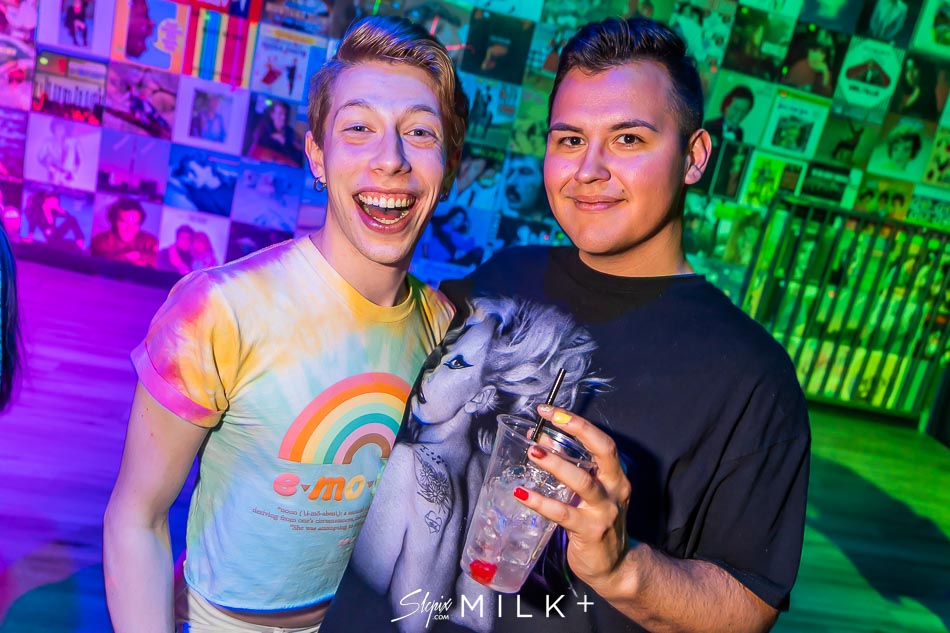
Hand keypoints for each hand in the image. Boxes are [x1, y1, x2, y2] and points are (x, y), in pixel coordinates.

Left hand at [515, 405, 631, 590]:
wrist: (616, 567)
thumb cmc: (597, 523)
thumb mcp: (590, 493)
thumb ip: (571, 468)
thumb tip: (541, 441)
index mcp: (615, 476)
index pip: (601, 440)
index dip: (577, 423)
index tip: (550, 411)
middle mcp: (615, 489)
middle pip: (603, 451)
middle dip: (575, 430)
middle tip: (545, 421)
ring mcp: (605, 511)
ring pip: (582, 482)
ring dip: (556, 464)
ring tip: (532, 452)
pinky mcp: (590, 532)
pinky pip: (562, 513)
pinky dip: (540, 502)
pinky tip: (521, 494)